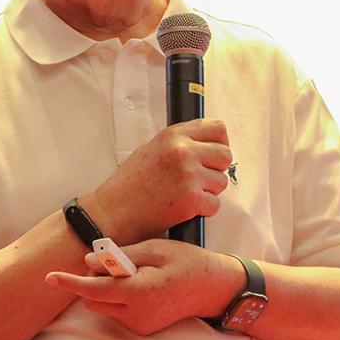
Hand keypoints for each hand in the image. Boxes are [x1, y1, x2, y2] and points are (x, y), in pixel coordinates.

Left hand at [45, 240, 244, 335]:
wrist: (214, 288)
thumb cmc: (187, 262)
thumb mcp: (154, 249)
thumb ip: (119, 256)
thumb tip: (88, 261)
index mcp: (139, 292)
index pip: (93, 290)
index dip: (69, 282)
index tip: (49, 277)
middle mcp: (137, 314)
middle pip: (94, 299)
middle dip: (94, 280)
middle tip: (113, 260)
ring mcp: (140, 325)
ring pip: (104, 306)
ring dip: (107, 288)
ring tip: (134, 270)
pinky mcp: (143, 328)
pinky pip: (118, 311)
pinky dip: (119, 296)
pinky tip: (141, 282)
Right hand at [83, 119, 231, 244]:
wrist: (114, 212)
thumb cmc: (129, 184)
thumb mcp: (150, 149)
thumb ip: (178, 143)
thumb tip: (204, 143)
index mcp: (173, 135)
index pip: (217, 128)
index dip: (220, 142)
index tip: (213, 153)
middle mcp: (183, 151)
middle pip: (225, 154)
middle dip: (216, 168)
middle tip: (200, 178)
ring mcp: (188, 175)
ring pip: (222, 181)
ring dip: (209, 190)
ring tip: (186, 193)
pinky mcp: (191, 200)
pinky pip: (215, 204)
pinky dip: (203, 210)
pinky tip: (184, 208)